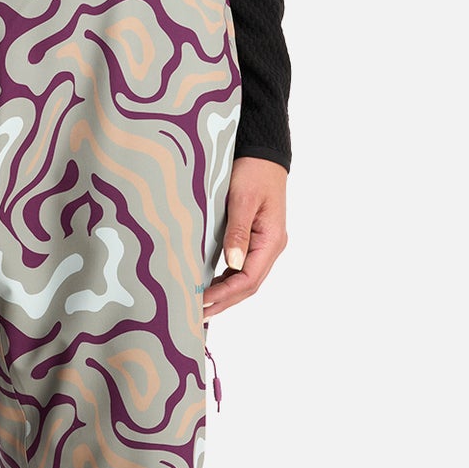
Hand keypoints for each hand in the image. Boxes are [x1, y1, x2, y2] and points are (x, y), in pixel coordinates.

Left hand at [202, 156, 288, 318]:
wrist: (261, 151)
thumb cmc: (252, 170)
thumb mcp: (242, 199)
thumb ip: (237, 232)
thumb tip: (233, 264)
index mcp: (271, 240)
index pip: (248, 279)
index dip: (225, 294)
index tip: (201, 300)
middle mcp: (270, 246)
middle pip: (248, 285)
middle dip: (223, 302)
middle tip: (197, 316)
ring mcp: (263, 244)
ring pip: (245, 280)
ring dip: (224, 295)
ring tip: (201, 308)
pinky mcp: (254, 240)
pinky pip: (241, 268)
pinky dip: (226, 281)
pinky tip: (210, 288)